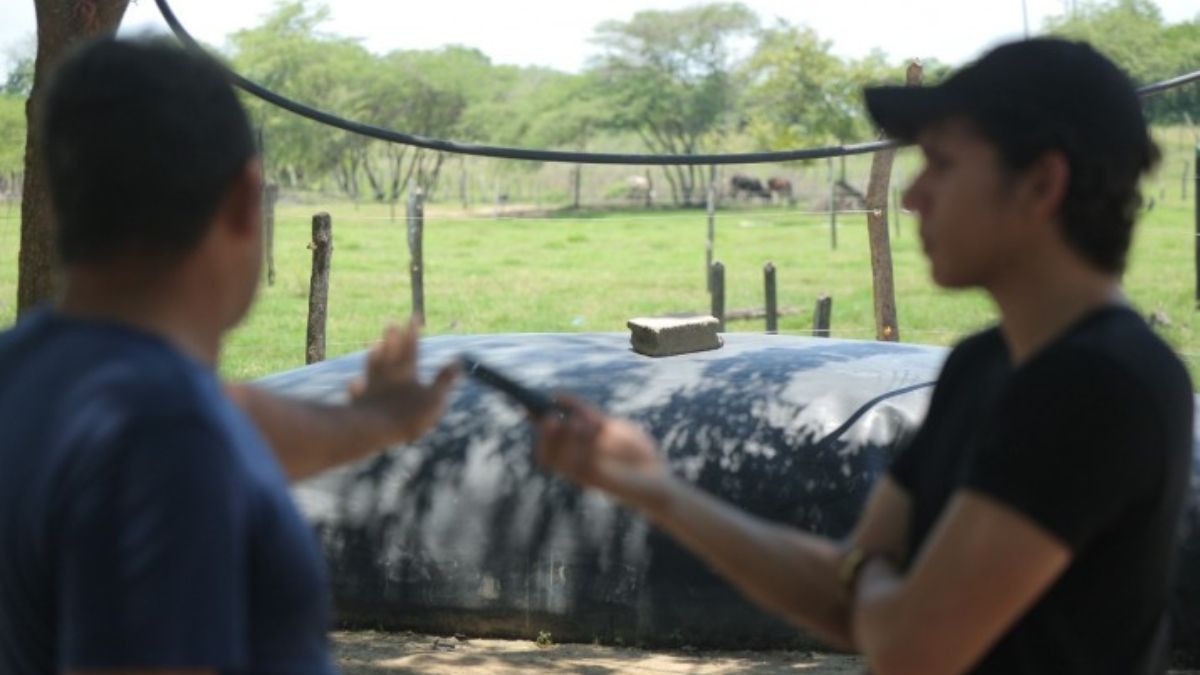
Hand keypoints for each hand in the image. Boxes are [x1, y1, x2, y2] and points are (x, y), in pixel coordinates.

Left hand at [347, 318, 458, 445]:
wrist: (374, 429)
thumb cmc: (407, 415)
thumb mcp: (434, 398)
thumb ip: (444, 380)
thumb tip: (457, 362)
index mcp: (406, 372)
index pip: (411, 347)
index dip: (413, 332)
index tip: (414, 316)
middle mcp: (386, 375)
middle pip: (389, 352)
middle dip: (392, 337)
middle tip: (391, 323)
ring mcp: (371, 387)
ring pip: (372, 366)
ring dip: (374, 356)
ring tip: (374, 346)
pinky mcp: (360, 403)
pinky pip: (358, 391)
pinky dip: (357, 386)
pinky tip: (355, 383)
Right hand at [535, 397, 667, 511]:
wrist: (657, 475)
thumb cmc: (634, 452)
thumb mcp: (608, 425)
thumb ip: (584, 411)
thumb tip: (556, 394)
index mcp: (573, 452)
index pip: (545, 440)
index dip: (534, 423)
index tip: (527, 406)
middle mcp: (574, 466)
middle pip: (543, 454)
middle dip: (544, 433)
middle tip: (552, 417)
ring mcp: (583, 474)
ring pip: (557, 459)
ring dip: (565, 436)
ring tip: (580, 421)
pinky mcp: (596, 480)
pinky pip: (578, 463)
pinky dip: (582, 443)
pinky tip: (595, 428)